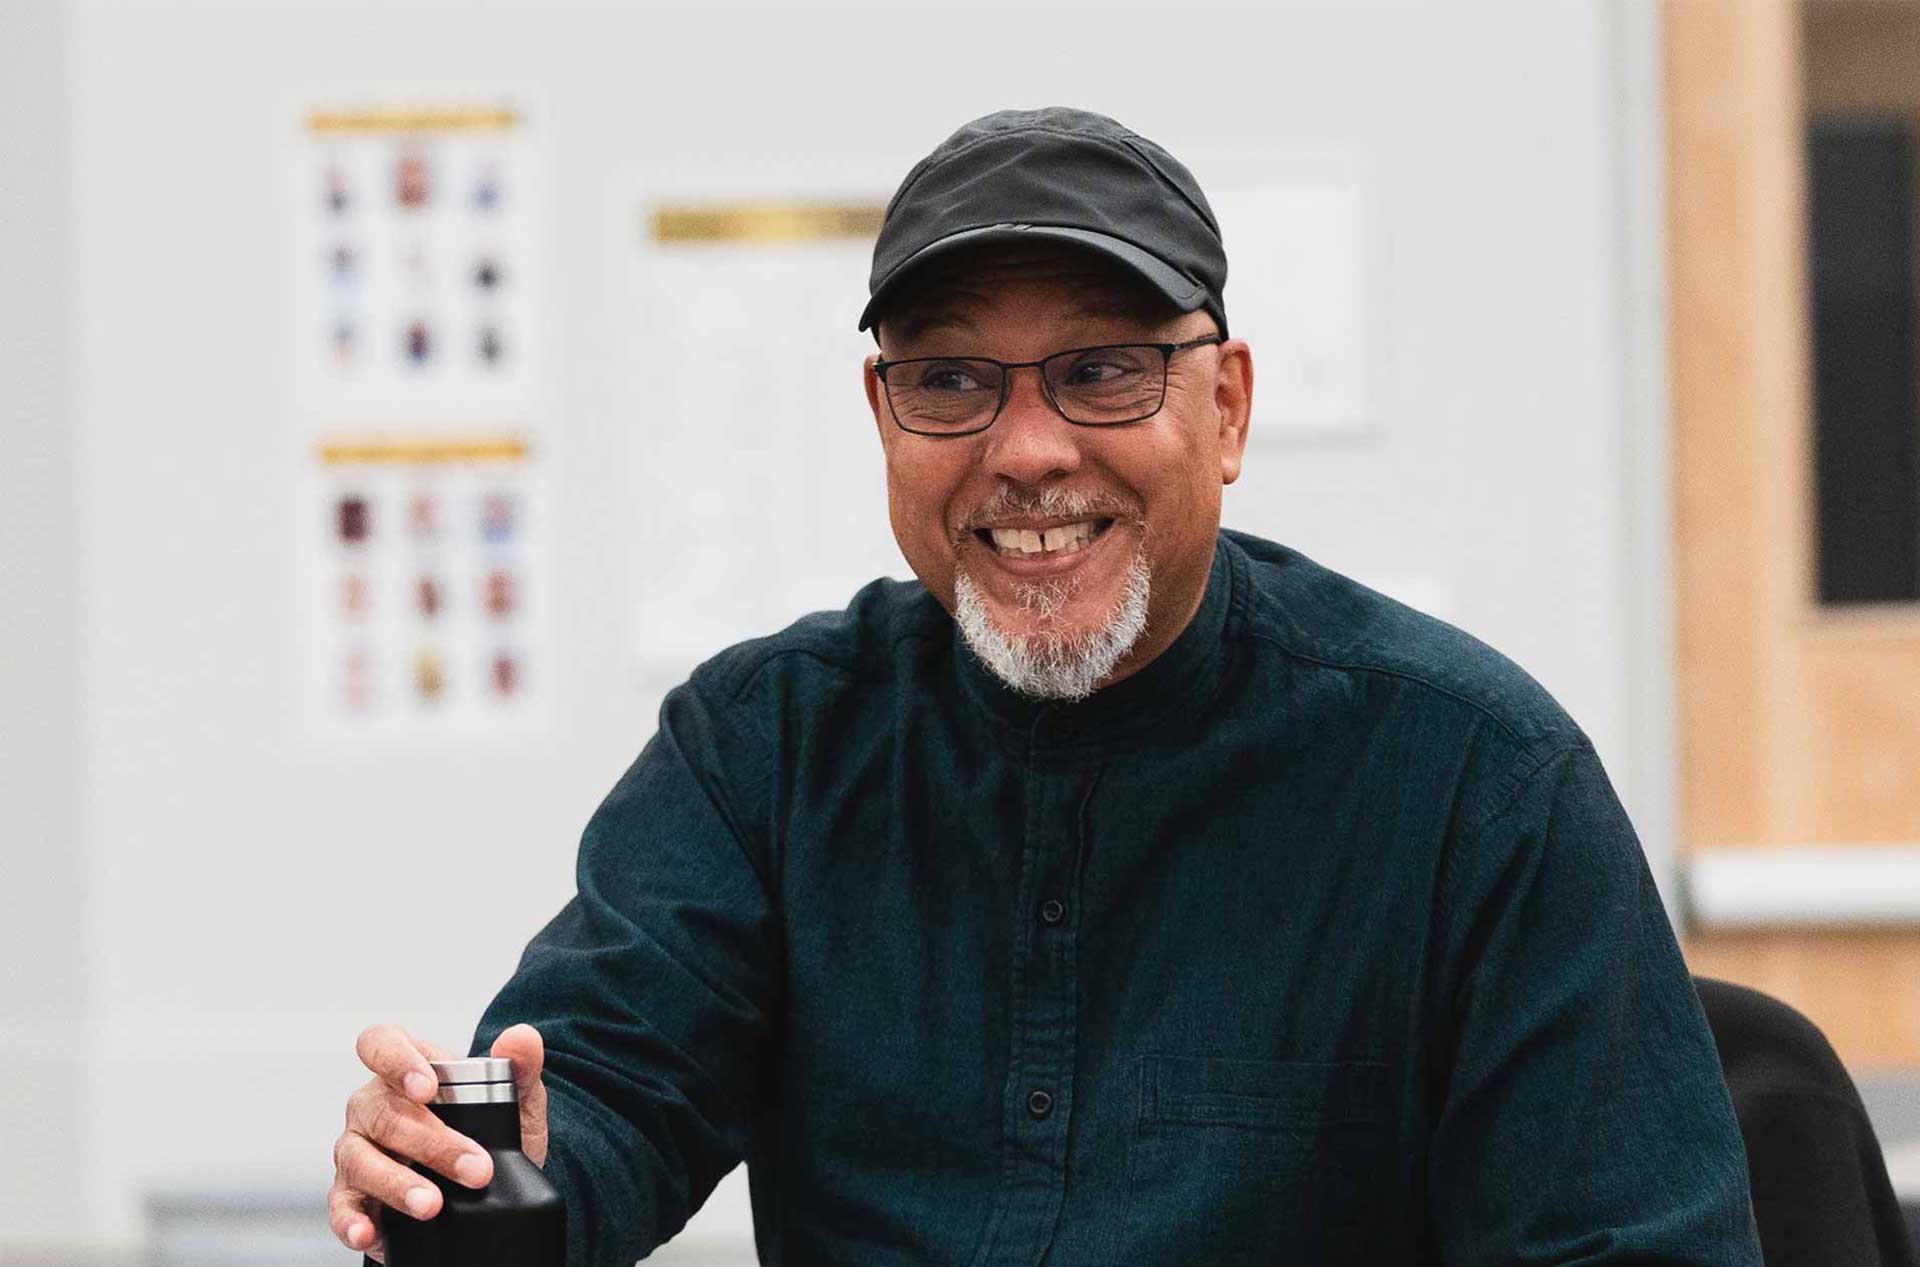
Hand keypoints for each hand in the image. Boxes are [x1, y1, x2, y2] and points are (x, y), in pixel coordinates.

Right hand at [328, 1022, 549, 1260]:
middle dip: (430, 1142)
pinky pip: (340, 1208)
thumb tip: (521, 1039)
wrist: (488, 1191)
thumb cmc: (490, 1133)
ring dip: (397, 1183)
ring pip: (360, 1159)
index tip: (428, 1088)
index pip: (381, 1044)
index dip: (397, 1061)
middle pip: (383, 1113)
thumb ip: (522, 1065)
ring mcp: (358, 1151)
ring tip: (433, 1204)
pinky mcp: (353, 1197)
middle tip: (475, 1169)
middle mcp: (373, 1107)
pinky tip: (368, 1231)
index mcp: (407, 1070)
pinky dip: (350, 1221)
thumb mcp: (516, 1100)